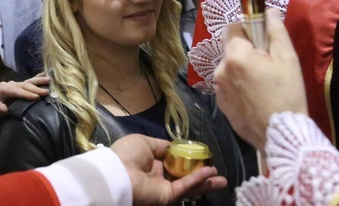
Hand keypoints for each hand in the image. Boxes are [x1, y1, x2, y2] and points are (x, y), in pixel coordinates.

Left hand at [0, 72, 50, 122]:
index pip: (16, 91)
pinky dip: (37, 77)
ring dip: (39, 81)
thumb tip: (4, 107)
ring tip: (49, 80)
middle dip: (36, 88)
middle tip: (46, 92)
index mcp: (2, 88)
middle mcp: (9, 84)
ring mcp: (15, 84)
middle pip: (24, 85)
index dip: (26, 94)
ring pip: (28, 81)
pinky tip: (45, 74)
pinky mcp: (19, 86)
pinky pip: (29, 81)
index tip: (36, 97)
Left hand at [111, 134, 226, 204]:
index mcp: (151, 162)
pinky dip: (197, 180)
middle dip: (201, 174)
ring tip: (221, 179)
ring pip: (189, 185)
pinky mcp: (167, 196)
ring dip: (205, 182)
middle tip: (216, 171)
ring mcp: (163, 188)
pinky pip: (184, 187)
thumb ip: (162, 145)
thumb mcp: (144, 142)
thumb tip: (174, 146)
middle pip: (184, 175)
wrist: (116, 174)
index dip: (187, 158)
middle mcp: (159, 176)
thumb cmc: (127, 154)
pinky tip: (210, 174)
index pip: (173, 161)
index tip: (200, 154)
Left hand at [214, 9, 306, 148]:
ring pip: (229, 67)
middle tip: (267, 66)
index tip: (263, 42)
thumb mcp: (287, 58)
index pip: (233, 28)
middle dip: (246, 51)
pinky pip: (228, 85)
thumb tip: (269, 10)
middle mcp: (220, 70)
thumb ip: (276, 30)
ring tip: (262, 84)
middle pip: (231, 48)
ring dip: (241, 69)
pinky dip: (238, 86)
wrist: (281, 135)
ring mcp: (218, 89)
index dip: (248, 30)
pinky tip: (255, 97)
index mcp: (235, 55)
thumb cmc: (287, 94)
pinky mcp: (221, 105)